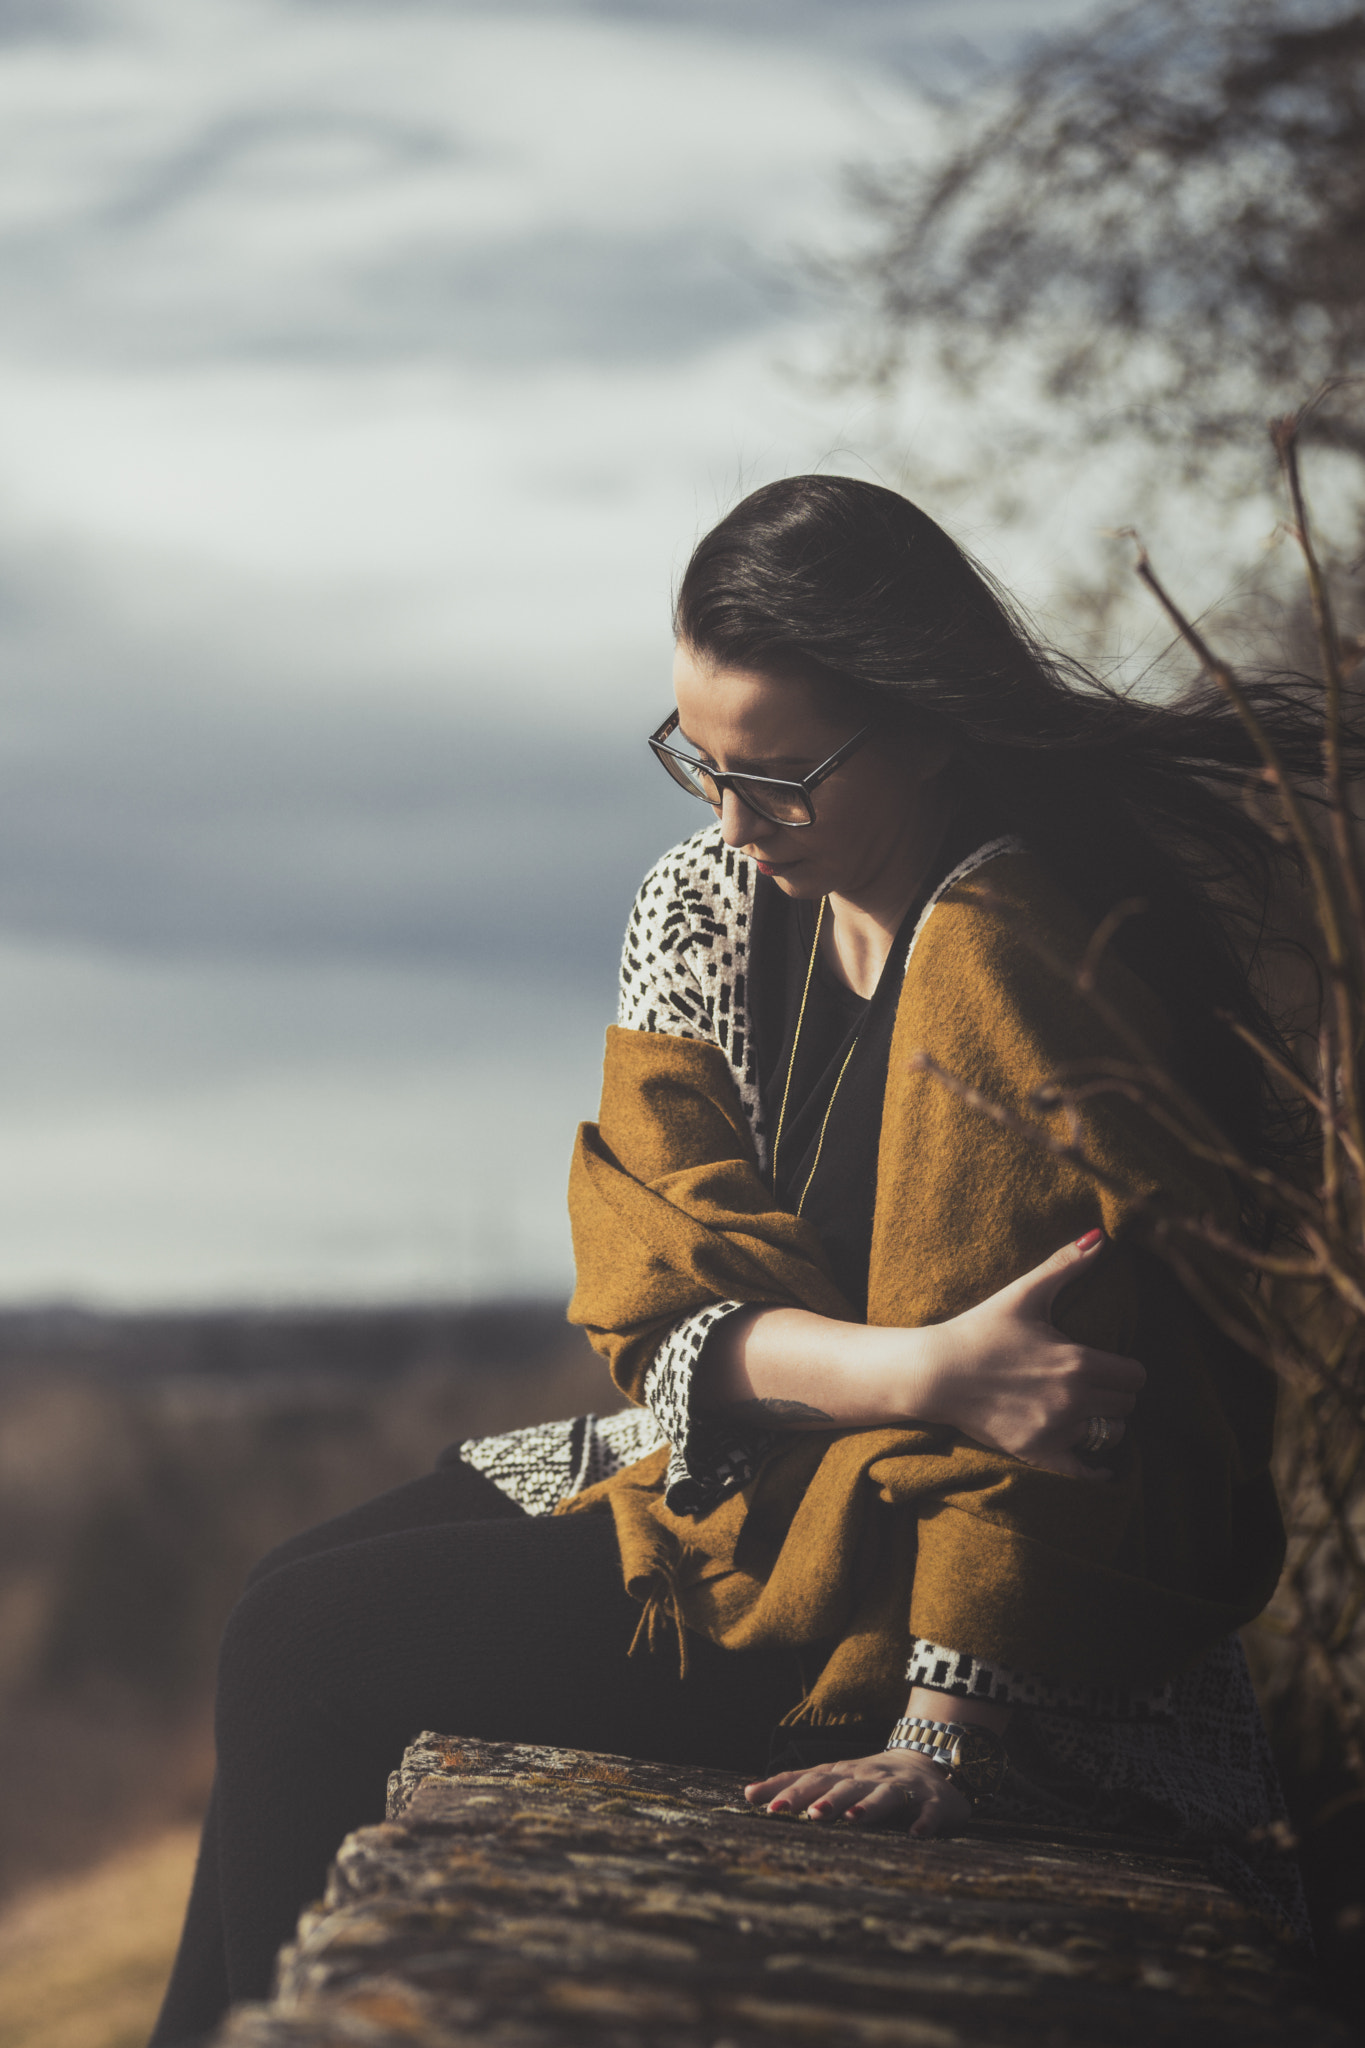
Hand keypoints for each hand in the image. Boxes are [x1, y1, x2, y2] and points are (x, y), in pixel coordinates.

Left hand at [744, 1749, 970, 1836]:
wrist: (928, 1761)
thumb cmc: (868, 1777)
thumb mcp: (834, 1778)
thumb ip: (796, 1785)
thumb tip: (747, 1793)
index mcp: (844, 1774)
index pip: (812, 1779)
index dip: (788, 1790)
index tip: (762, 1803)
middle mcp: (869, 1777)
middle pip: (845, 1786)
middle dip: (826, 1798)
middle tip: (807, 1813)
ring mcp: (902, 1787)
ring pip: (884, 1795)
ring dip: (869, 1805)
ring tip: (853, 1817)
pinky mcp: (933, 1801)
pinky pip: (930, 1811)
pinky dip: (924, 1821)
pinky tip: (916, 1834)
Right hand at [920, 1230, 1144, 1480]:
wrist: (936, 1372)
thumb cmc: (981, 1329)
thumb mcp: (1025, 1294)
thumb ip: (1066, 1264)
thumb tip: (1101, 1236)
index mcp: (1079, 1362)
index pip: (1135, 1376)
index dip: (1126, 1369)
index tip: (1111, 1365)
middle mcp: (1073, 1400)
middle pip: (1126, 1406)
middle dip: (1115, 1395)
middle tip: (1096, 1385)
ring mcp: (1056, 1429)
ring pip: (1109, 1435)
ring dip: (1103, 1424)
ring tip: (1086, 1411)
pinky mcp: (1037, 1451)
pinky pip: (1083, 1472)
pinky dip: (1096, 1471)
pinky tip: (1104, 1470)